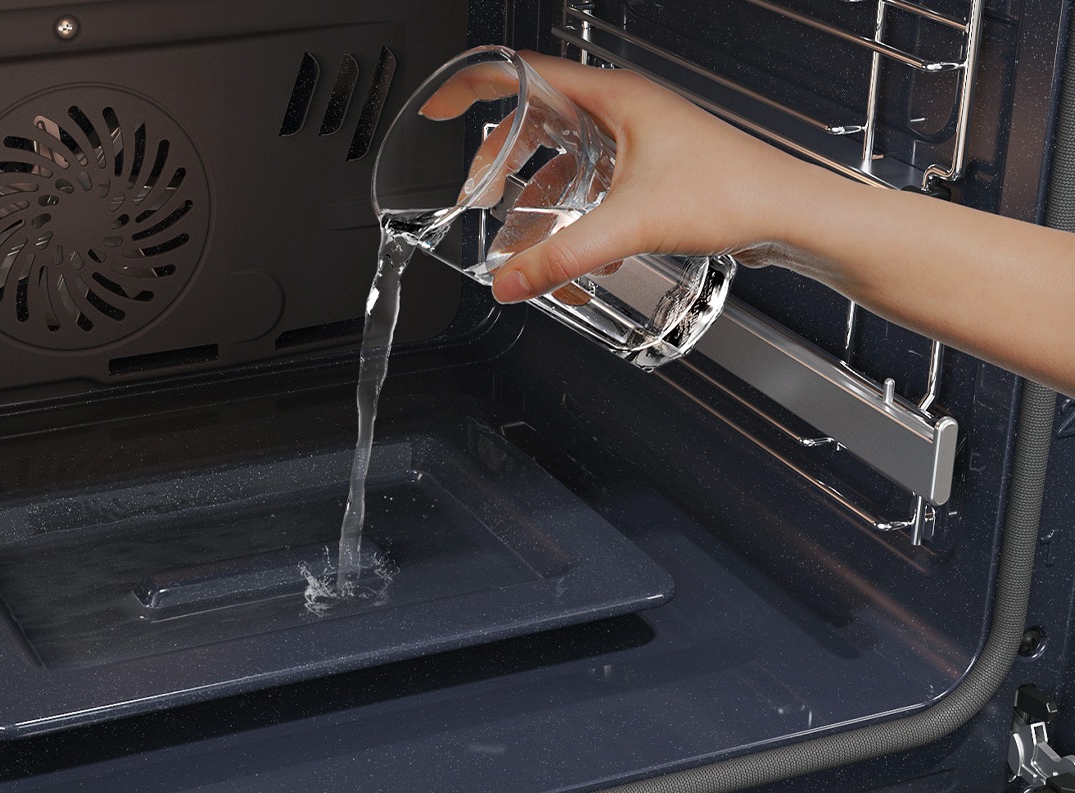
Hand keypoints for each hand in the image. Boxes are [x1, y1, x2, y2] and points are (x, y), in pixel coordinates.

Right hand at [441, 53, 838, 302]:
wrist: (790, 215)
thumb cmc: (735, 192)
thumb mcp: (631, 224)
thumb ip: (561, 255)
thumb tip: (510, 281)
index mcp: (614, 97)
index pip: (522, 74)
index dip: (473, 87)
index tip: (439, 105)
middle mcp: (623, 111)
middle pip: (536, 120)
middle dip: (499, 157)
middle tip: (476, 190)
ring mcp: (638, 140)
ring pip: (564, 154)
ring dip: (534, 189)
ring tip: (513, 227)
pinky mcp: (651, 171)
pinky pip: (591, 180)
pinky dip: (568, 206)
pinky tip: (564, 241)